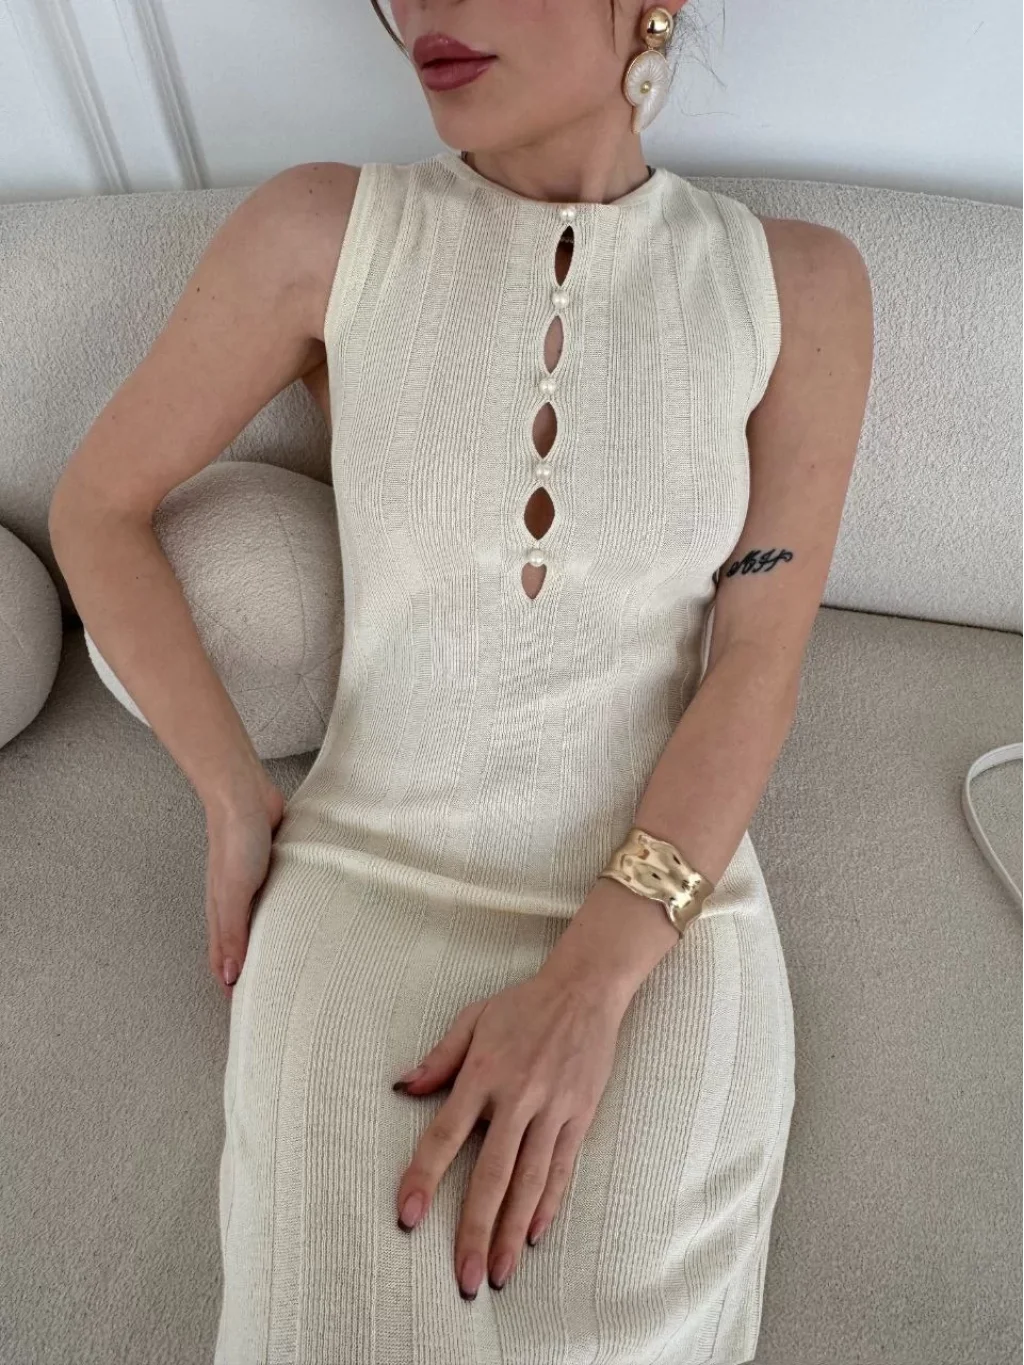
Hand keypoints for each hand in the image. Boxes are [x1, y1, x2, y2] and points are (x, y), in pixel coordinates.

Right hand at [203, 774, 284, 998]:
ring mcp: (259, 888)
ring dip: (279, 947)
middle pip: (247, 949)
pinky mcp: (279, 871)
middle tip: (282, 1002)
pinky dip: (293, 918)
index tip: (251, 1017)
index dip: (235, 990)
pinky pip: (285, 901)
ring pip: (268, 927)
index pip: (226, 963)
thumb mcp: (232, 892)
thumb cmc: (235, 840)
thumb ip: (232, 933)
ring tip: (300, 971)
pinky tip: (310, 924)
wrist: (246, 795)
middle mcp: (240, 905)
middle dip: (258, 975)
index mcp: (223, 915)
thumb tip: (229, 977)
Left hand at [391, 966, 628, 1298]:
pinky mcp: (579, 1115)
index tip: (408, 1217)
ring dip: (512, 1231)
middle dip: (475, 1229)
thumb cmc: (523, 1005)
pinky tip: (533, 1236)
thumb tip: (404, 1087)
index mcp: (482, 1073)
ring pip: (530, 1180)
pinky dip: (548, 1204)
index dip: (424, 1176)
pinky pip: (562, 1167)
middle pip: (492, 1173)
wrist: (586, 989)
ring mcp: (552, 1109)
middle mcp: (517, 1096)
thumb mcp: (474, 1019)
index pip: (445, 1133)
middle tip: (464, 1278)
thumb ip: (440, 1058)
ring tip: (498, 1274)